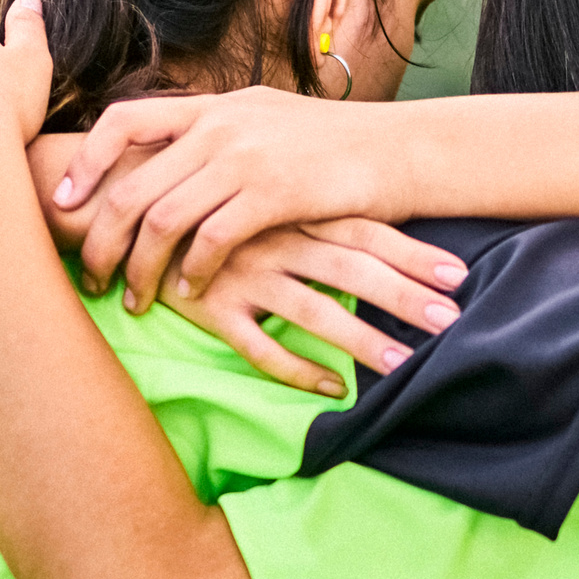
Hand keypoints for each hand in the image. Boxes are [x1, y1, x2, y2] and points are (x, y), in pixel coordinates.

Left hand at [55, 86, 426, 309]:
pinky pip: (212, 240)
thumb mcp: (264, 118)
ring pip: (163, 218)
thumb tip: (166, 154)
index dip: (84, 162)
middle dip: (101, 237)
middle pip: (132, 184)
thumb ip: (215, 131)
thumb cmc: (331, 143)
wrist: (398, 148)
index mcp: (212, 106)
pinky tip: (191, 291)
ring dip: (141, 267)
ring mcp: (246, 158)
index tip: (62, 201)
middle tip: (93, 275)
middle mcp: (220, 126)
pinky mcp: (274, 194)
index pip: (123, 120)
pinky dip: (193, 271)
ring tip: (136, 298)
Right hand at [162, 219, 466, 396]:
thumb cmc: (198, 197)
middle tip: (453, 319)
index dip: (412, 252)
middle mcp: (275, 238)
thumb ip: (302, 207)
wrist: (119, 202)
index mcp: (290, 207)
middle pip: (354, 269)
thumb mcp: (254, 191)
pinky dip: (297, 368)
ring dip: (363, 338)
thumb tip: (361, 231)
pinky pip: (260, 347)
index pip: (365, 229)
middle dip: (406, 295)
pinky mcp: (212, 307)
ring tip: (406, 364)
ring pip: (315, 310)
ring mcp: (243, 273)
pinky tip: (333, 387)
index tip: (459, 274)